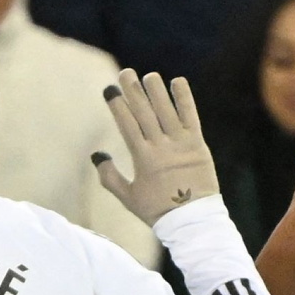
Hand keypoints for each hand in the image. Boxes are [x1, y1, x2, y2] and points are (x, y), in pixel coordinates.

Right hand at [93, 69, 221, 224]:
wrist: (191, 221)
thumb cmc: (157, 210)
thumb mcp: (128, 197)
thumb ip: (109, 176)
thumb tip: (97, 155)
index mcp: (143, 158)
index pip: (127, 124)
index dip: (117, 105)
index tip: (109, 89)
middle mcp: (161, 147)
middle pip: (144, 113)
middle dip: (133, 91)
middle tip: (125, 73)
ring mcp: (180, 144)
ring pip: (166, 111)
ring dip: (157, 91)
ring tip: (149, 75)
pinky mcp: (198, 145)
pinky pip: (190, 116)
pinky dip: (184, 98)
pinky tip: (177, 81)